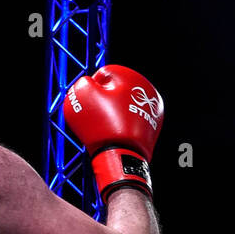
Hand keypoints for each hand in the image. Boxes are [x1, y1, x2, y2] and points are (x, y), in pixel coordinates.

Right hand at [62, 65, 163, 199]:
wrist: (121, 158)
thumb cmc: (102, 127)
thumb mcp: (82, 96)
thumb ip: (84, 82)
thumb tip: (91, 84)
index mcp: (131, 77)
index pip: (105, 75)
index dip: (92, 90)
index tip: (90, 104)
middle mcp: (146, 90)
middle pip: (117, 91)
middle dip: (105, 101)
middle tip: (98, 116)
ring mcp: (152, 110)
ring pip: (124, 107)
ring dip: (114, 113)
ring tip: (106, 126)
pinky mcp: (152, 126)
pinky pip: (131, 122)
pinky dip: (123, 125)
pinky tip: (116, 134)